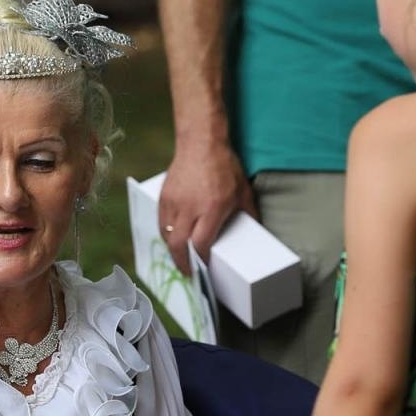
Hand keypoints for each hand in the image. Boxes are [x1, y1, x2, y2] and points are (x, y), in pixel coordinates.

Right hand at [157, 139, 254, 274]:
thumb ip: (248, 213)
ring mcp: (174, 202)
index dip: (200, 260)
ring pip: (166, 235)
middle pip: (178, 244)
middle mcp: (190, 207)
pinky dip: (166, 234)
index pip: (200, 243)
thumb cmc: (225, 166)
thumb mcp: (243, 191)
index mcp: (211, 208)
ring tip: (181, 257)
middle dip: (181, 263)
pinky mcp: (164, 196)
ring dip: (173, 250)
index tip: (204, 268)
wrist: (200, 142)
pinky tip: (173, 238)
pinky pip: (160, 222)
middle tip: (188, 272)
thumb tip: (255, 231)